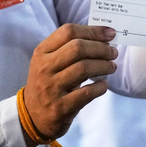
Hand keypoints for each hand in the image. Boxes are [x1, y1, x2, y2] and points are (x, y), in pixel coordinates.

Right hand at [22, 24, 117, 146]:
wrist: (32, 116)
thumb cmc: (48, 83)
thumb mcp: (49, 62)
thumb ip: (69, 48)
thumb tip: (103, 37)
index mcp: (42, 52)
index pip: (68, 32)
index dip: (93, 31)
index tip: (110, 33)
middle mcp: (44, 68)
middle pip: (78, 48)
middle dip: (101, 48)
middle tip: (113, 52)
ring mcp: (51, 88)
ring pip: (83, 68)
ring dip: (103, 66)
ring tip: (111, 67)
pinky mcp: (60, 107)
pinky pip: (86, 93)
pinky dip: (100, 87)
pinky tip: (103, 85)